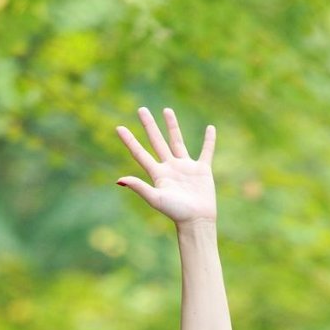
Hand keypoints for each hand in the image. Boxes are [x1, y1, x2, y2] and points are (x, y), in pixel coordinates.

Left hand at [115, 106, 216, 225]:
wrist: (197, 220)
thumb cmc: (176, 212)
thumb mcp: (155, 199)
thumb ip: (139, 187)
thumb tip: (119, 179)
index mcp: (158, 174)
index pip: (140, 154)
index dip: (129, 141)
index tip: (118, 128)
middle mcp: (170, 167)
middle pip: (157, 142)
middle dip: (149, 126)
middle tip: (141, 109)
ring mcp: (186, 167)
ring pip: (177, 141)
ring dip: (172, 126)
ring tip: (166, 110)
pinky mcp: (202, 170)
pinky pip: (206, 151)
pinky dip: (209, 141)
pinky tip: (210, 128)